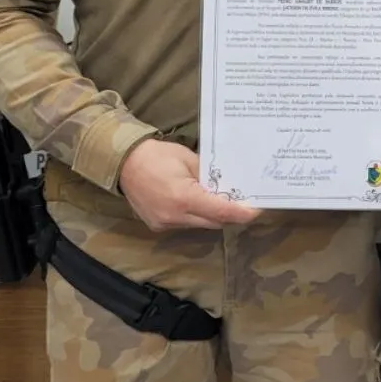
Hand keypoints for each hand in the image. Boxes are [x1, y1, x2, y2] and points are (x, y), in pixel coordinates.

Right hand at [118, 139, 262, 231]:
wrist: (123, 162)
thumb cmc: (158, 155)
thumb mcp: (189, 159)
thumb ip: (209, 175)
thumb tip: (228, 184)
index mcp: (183, 198)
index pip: (220, 211)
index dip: (241, 213)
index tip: (257, 210)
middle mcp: (174, 216)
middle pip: (213, 222)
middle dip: (230, 214)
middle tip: (244, 202)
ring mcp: (164, 224)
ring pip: (200, 225)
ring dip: (213, 215)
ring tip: (224, 200)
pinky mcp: (157, 226)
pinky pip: (186, 224)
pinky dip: (196, 215)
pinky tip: (200, 202)